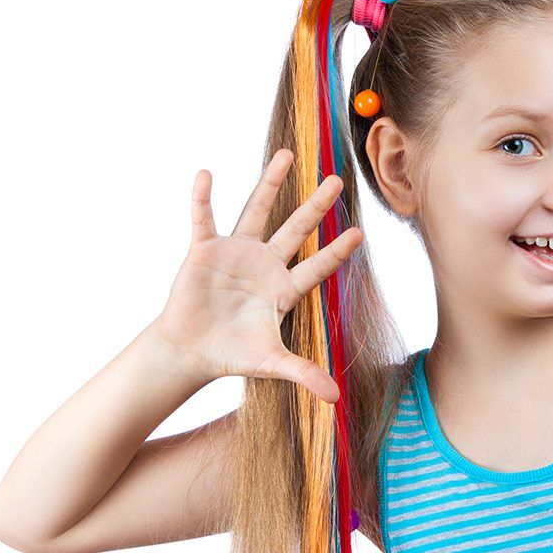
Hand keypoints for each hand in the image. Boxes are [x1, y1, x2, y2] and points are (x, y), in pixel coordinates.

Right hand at [150, 149, 363, 401]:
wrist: (191, 351)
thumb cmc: (233, 354)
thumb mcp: (271, 364)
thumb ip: (303, 374)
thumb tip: (336, 398)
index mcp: (285, 288)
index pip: (318, 266)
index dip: (337, 252)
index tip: (361, 233)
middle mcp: (265, 263)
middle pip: (296, 229)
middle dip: (316, 206)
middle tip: (338, 180)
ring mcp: (236, 253)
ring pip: (257, 210)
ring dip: (270, 183)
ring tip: (287, 154)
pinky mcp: (204, 251)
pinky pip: (204, 219)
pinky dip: (203, 198)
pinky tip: (206, 174)